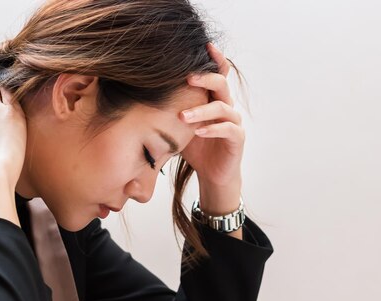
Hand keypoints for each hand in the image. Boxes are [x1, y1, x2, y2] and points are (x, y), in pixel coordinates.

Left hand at [180, 44, 243, 215]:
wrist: (212, 174)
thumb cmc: (196, 147)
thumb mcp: (180, 125)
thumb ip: (171, 108)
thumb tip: (142, 91)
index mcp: (214, 99)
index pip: (217, 74)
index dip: (214, 59)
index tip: (204, 46)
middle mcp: (226, 106)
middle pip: (221, 84)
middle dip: (205, 79)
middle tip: (187, 78)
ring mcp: (234, 122)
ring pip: (222, 108)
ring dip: (202, 110)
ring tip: (183, 117)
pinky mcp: (238, 139)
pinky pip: (228, 129)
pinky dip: (213, 129)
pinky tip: (199, 133)